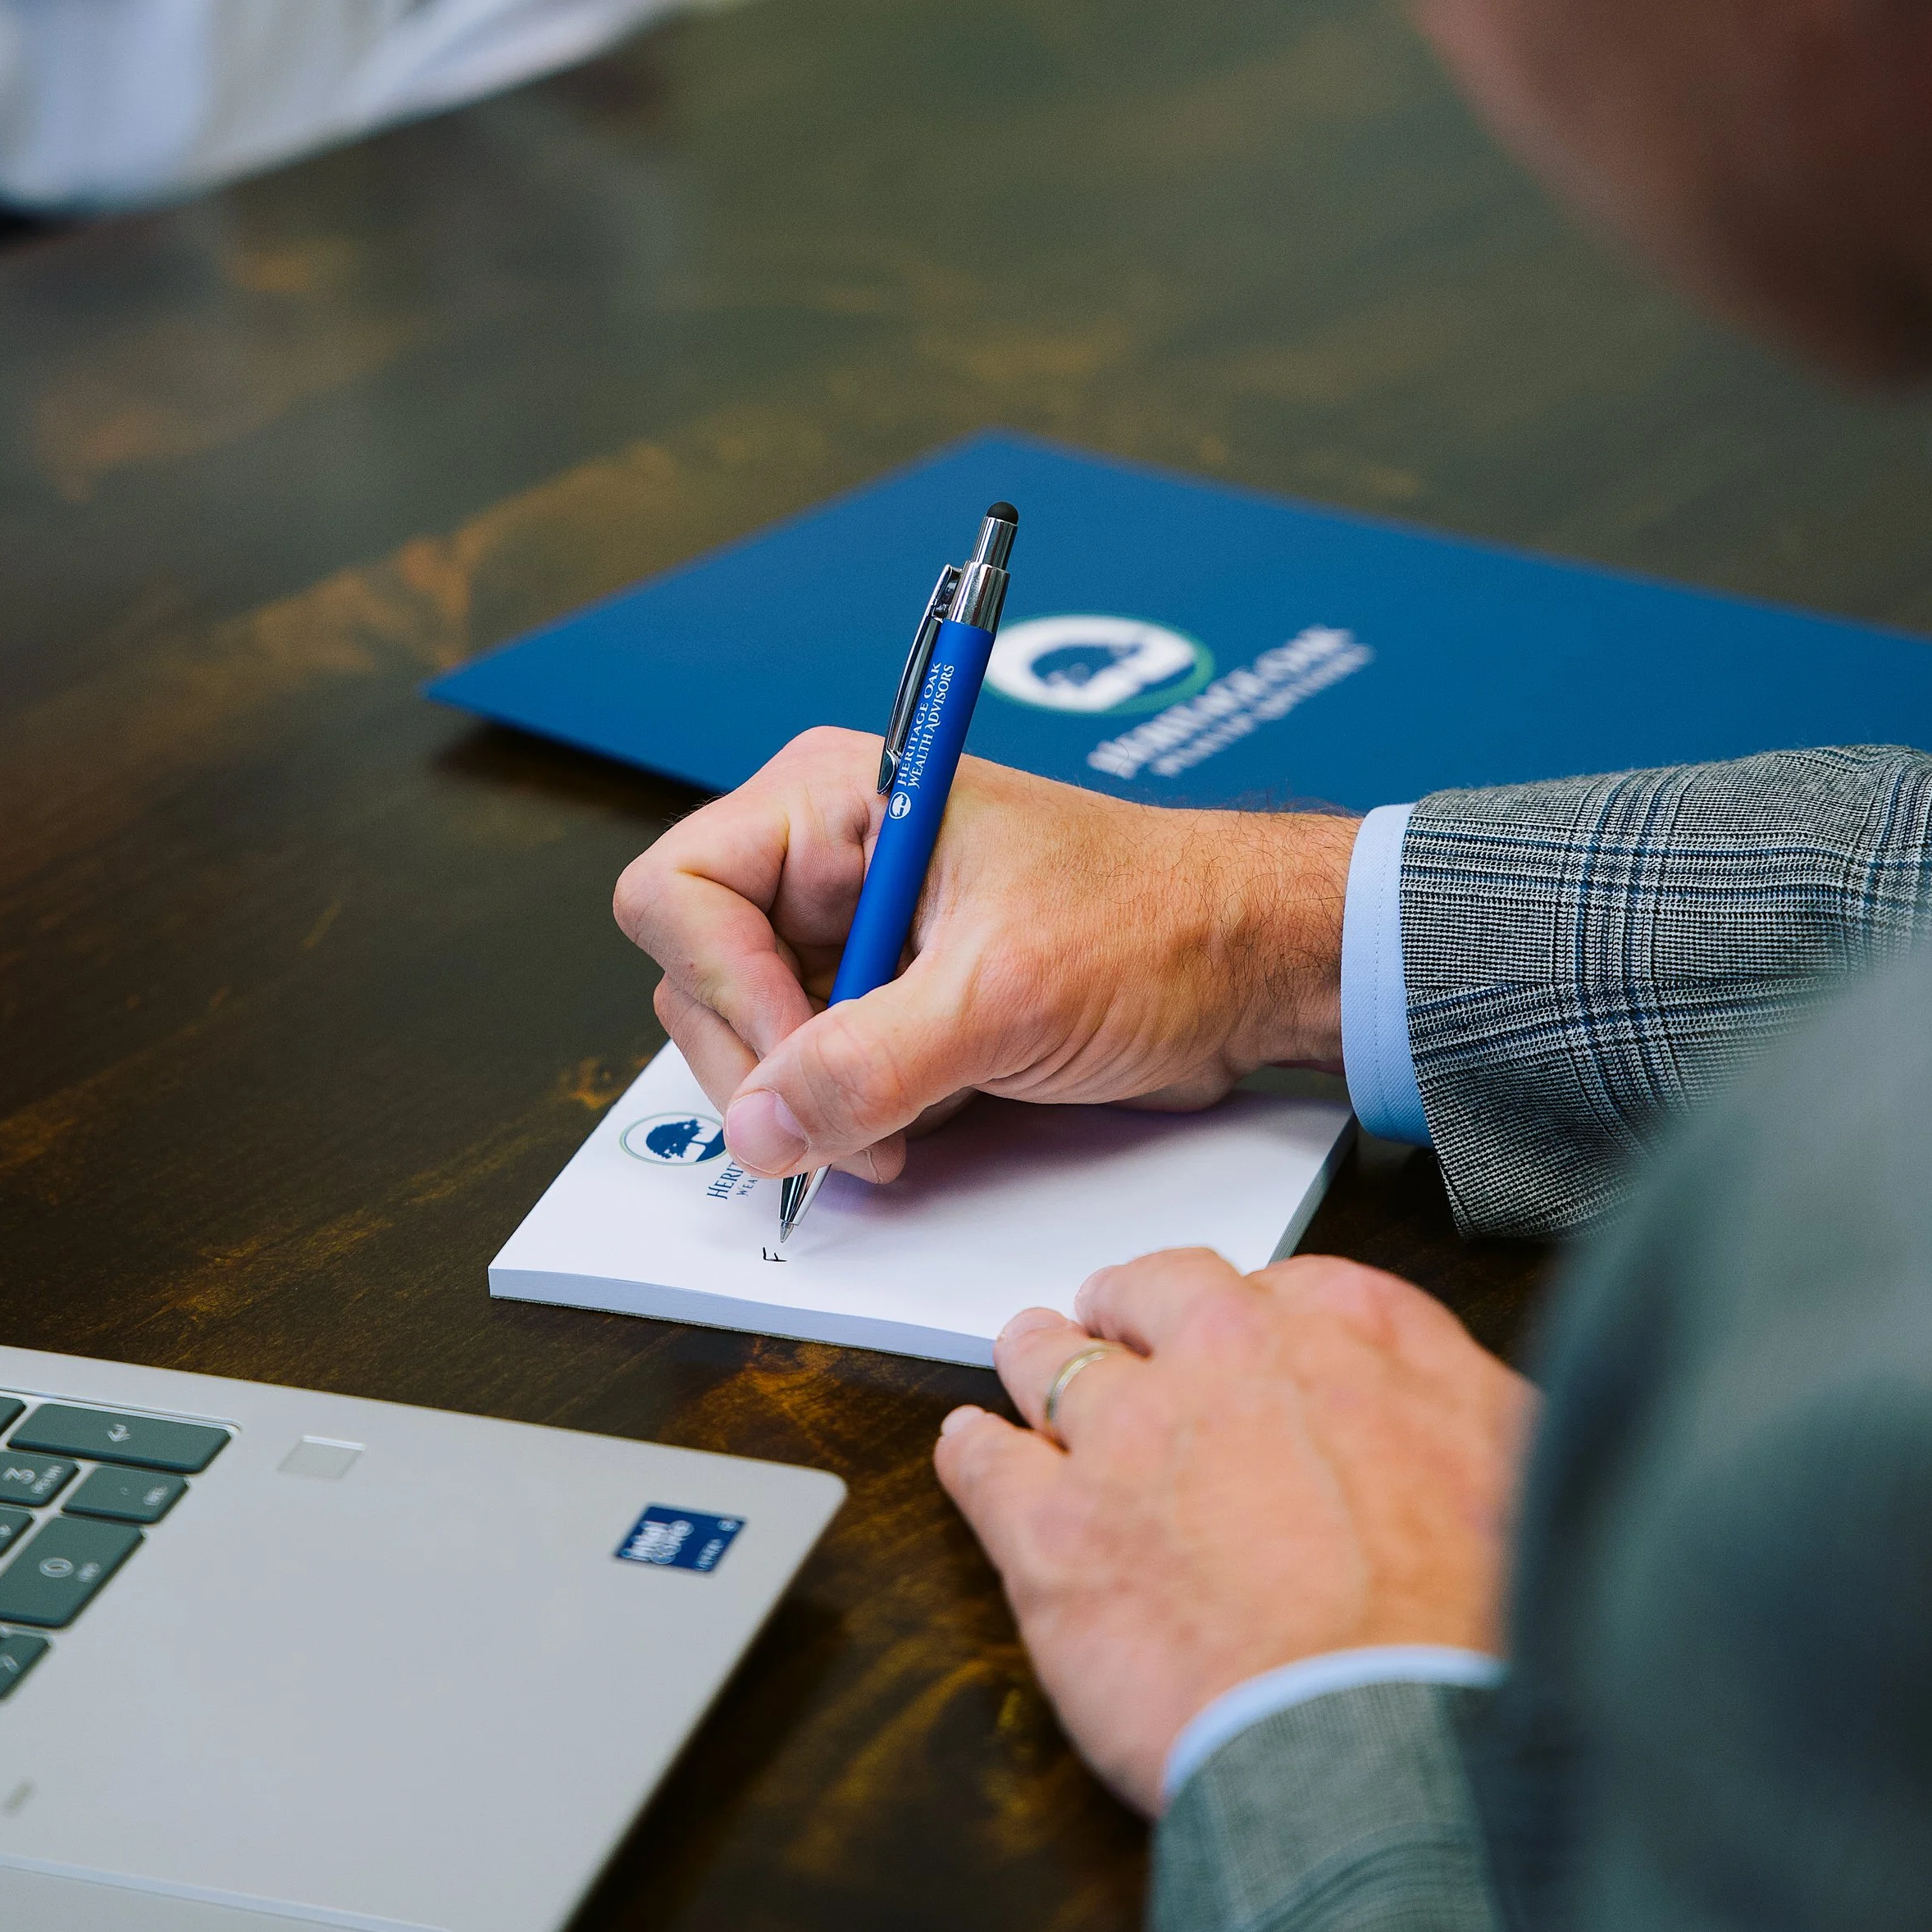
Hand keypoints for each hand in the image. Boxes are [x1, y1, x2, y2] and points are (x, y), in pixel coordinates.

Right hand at [613, 726, 1355, 1184]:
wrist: (1249, 966)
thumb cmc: (1156, 926)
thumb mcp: (1004, 994)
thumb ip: (869, 1062)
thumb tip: (759, 1125)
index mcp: (837, 801)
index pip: (681, 891)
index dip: (724, 987)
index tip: (799, 1060)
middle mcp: (828, 859)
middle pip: (697, 976)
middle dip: (766, 1064)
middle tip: (846, 1128)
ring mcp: (854, 934)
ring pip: (750, 1037)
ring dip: (811, 1103)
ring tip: (902, 1130)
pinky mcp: (887, 999)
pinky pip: (814, 1071)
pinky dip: (849, 1117)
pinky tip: (919, 1126)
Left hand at [934, 1250, 1537, 1815]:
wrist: (1394, 1737)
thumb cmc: (1470, 1620)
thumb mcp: (1517, 1458)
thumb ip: (1454, 1395)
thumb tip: (1441, 1392)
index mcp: (1342, 1325)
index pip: (1257, 1285)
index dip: (1232, 1324)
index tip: (1223, 1346)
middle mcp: (1224, 1353)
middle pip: (1142, 1296)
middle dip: (1126, 1314)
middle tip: (1112, 1332)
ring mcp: (1128, 1436)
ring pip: (1048, 1361)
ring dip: (1038, 1362)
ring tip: (1027, 1364)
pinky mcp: (1054, 1531)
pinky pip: (982, 1461)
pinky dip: (974, 1453)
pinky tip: (971, 1453)